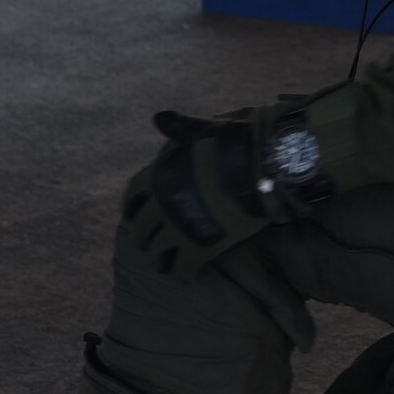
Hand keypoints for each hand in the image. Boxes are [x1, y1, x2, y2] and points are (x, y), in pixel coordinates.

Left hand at [120, 113, 268, 279]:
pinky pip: (183, 268)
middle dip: (143, 239)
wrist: (263, 167)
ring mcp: (179, 228)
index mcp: (159, 176)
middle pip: (141, 230)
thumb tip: (159, 117)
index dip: (130, 209)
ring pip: (158, 253)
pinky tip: (187, 277)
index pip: (132, 197)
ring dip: (160, 260)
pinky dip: (183, 274)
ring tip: (165, 266)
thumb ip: (178, 128)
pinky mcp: (200, 247)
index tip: (132, 217)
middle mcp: (162, 205)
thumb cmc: (234, 143)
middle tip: (148, 246)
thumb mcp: (201, 129)